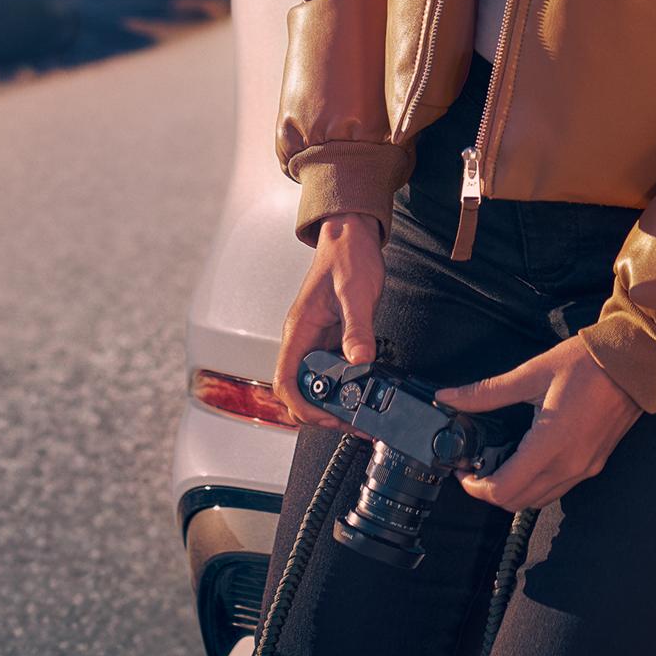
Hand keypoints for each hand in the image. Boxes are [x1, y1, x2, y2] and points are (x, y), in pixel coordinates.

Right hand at [273, 211, 386, 430]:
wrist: (353, 235)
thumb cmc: (347, 255)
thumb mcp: (355, 291)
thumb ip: (357, 327)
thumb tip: (360, 360)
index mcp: (299, 330)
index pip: (286, 382)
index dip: (301, 406)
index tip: (326, 416)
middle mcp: (304, 339)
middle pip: (302, 390)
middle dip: (322, 412)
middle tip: (353, 420)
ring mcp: (319, 340)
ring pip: (320, 384)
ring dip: (337, 402)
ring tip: (364, 413)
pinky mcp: (335, 338)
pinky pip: (337, 370)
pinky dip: (350, 385)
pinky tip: (369, 389)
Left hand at [434, 336, 644, 510]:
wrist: (636, 361)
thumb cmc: (587, 363)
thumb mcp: (533, 373)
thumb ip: (488, 392)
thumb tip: (448, 397)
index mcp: (550, 444)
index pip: (503, 490)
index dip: (475, 488)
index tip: (462, 471)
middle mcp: (568, 465)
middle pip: (517, 503)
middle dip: (490, 492)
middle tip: (476, 467)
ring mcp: (584, 468)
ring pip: (538, 500)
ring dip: (515, 491)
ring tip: (500, 463)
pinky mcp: (595, 463)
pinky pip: (558, 489)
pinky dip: (537, 484)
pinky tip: (529, 458)